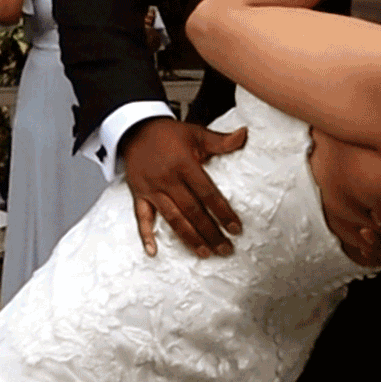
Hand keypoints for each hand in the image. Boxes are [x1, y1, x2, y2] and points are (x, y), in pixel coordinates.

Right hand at [120, 116, 247, 257]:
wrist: (135, 128)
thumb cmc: (169, 133)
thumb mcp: (196, 134)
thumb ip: (221, 140)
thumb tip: (245, 134)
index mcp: (184, 164)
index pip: (207, 193)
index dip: (223, 212)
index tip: (236, 229)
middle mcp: (168, 179)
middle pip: (192, 211)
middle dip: (210, 232)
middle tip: (226, 249)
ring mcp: (152, 189)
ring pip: (173, 218)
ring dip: (189, 238)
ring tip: (205, 253)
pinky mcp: (138, 194)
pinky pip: (141, 217)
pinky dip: (146, 235)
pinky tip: (154, 251)